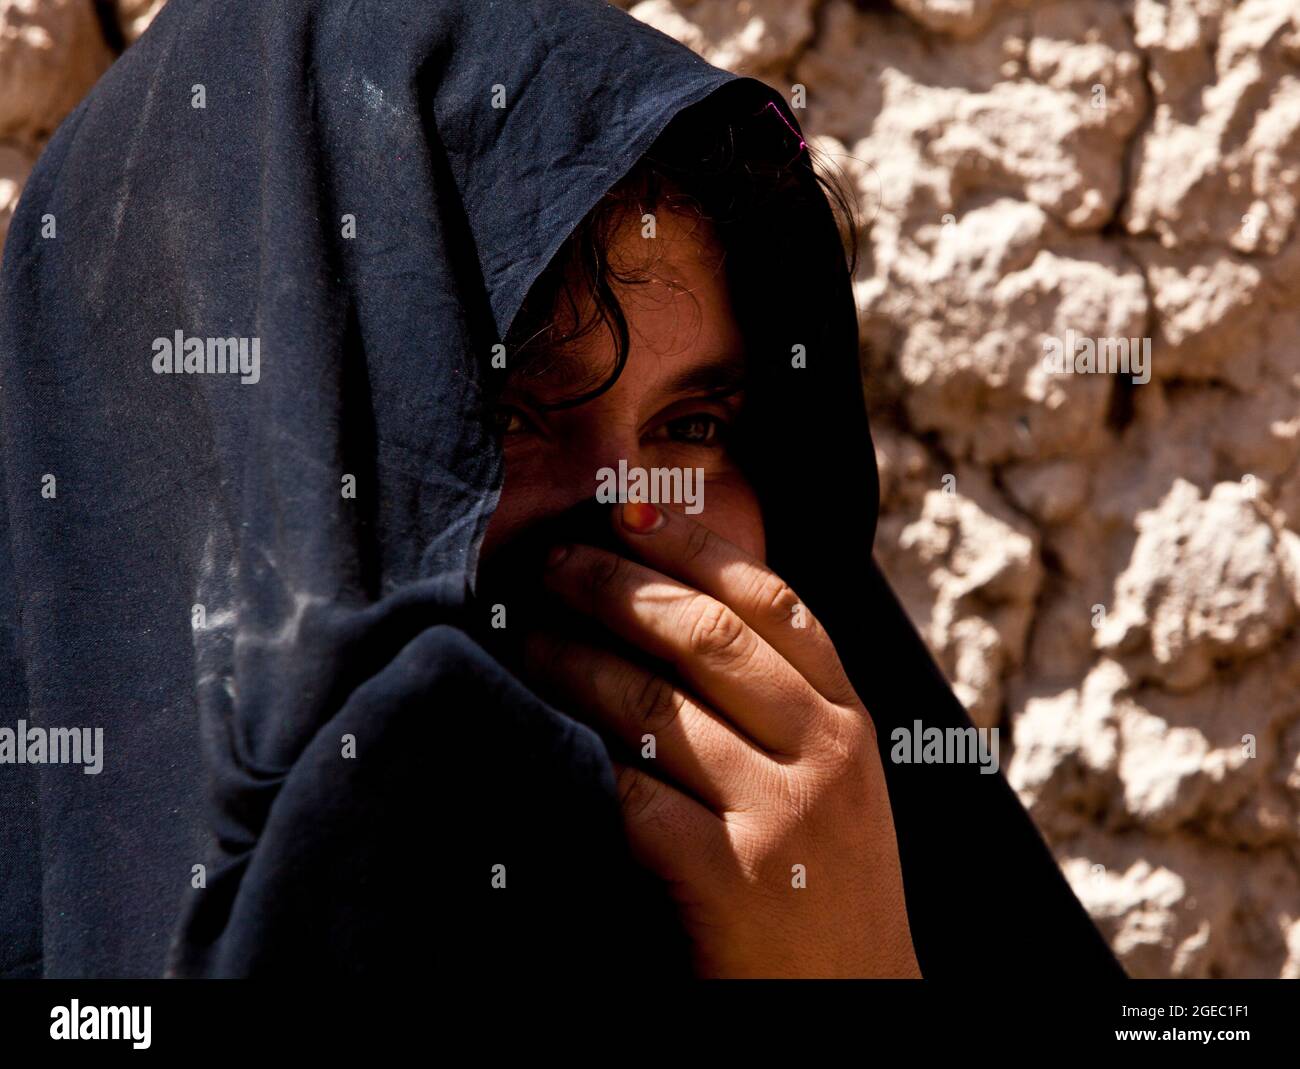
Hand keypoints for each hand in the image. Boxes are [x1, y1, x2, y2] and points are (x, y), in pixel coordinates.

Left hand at [523, 501, 920, 977]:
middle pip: (708, 637)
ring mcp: (780, 815)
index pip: (774, 604)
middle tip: (553, 562)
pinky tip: (537, 733)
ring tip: (523, 636)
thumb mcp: (835, 782)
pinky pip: (632, 795)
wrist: (855, 1009)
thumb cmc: (829, 886)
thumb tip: (688, 612)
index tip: (628, 511)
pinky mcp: (729, 880)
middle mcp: (824, 753)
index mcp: (850, 721)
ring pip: (656, 706)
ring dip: (575, 661)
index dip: (696, 546)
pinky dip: (577, 758)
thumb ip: (786, 705)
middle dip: (618, 587)